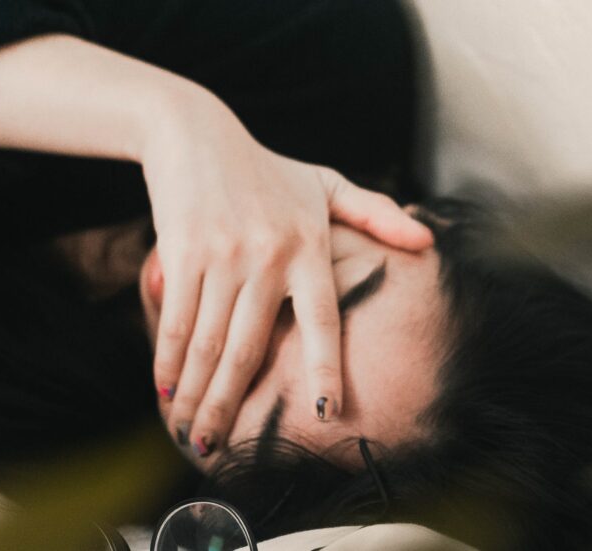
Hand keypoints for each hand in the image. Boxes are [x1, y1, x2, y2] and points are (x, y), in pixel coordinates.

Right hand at [141, 92, 432, 458]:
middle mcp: (268, 255)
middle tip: (217, 450)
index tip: (323, 413)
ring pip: (210, 342)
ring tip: (189, 433)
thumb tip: (427, 244)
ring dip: (196, 395)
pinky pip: (177, 319)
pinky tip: (165, 390)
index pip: (322, 320)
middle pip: (250, 347)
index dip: (322, 369)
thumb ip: (373, 213)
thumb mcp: (324, 182)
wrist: (195, 133)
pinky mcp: (183, 250)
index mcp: (308, 246)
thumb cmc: (265, 168)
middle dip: (229, 406)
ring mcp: (223, 255)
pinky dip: (168, 359)